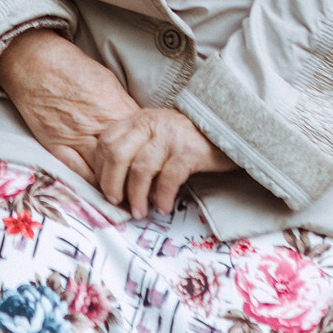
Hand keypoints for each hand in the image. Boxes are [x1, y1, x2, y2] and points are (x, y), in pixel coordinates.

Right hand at [0, 30, 139, 184]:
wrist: (35, 61)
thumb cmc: (72, 66)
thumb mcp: (108, 81)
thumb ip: (122, 106)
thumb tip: (136, 125)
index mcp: (115, 108)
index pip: (143, 141)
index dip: (150, 155)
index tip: (155, 164)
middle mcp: (98, 126)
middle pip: (126, 160)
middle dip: (137, 175)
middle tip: (145, 186)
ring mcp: (75, 137)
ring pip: (103, 171)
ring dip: (116, 183)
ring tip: (126, 192)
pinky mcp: (56, 144)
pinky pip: (78, 172)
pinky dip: (91, 181)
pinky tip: (100, 186)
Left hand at [90, 108, 234, 219]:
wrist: (230, 131)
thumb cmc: (189, 139)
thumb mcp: (156, 135)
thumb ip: (135, 148)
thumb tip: (113, 183)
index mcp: (138, 120)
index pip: (106, 142)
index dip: (101, 169)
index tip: (106, 190)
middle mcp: (151, 123)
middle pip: (117, 155)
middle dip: (112, 184)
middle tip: (117, 204)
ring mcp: (170, 135)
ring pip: (141, 169)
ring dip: (136, 196)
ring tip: (140, 212)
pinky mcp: (190, 150)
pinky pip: (168, 178)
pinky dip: (162, 197)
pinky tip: (163, 207)